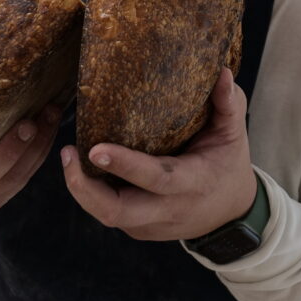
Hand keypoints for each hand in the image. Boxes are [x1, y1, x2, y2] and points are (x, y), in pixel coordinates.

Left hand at [63, 67, 257, 241]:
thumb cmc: (228, 164)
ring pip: (107, 215)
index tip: (95, 148)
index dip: (124, 165)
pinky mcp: (139, 229)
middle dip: (84, 188)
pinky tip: (83, 167)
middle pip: (116, 211)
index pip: (155, 178)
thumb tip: (221, 70)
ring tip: (68, 155)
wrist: (232, 213)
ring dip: (82, 189)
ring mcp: (150, 226)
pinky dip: (93, 193)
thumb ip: (228, 103)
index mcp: (191, 183)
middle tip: (67, 152)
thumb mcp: (233, 134)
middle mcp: (168, 210)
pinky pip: (110, 213)